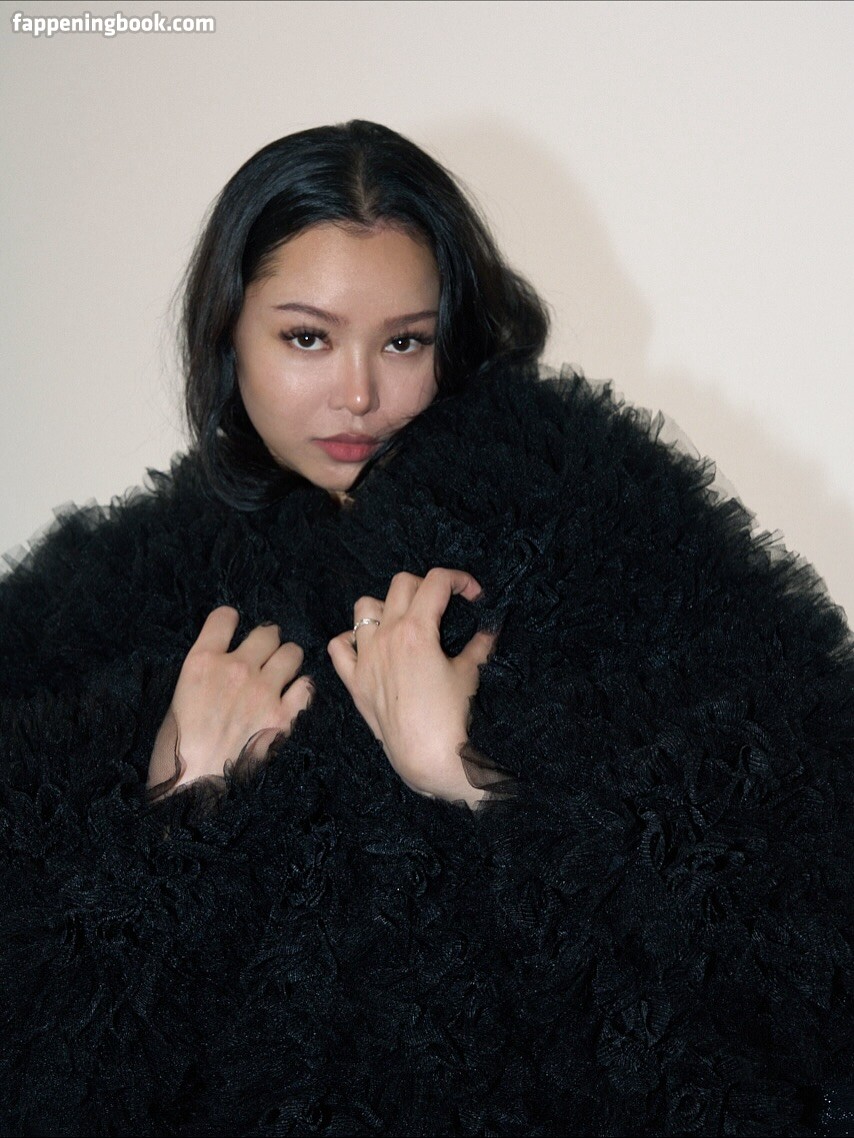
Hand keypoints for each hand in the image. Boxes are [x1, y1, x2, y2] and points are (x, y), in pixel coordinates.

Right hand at [147, 606, 312, 793]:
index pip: (224, 617)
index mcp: (201, 662)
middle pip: (266, 633)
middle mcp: (235, 669)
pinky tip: (294, 696)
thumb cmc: (175, 753)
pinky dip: (302, 689)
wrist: (193, 791)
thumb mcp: (178, 701)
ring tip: (282, 673)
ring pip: (292, 653)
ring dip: (288, 660)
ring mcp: (263, 691)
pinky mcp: (284, 716)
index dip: (230, 620)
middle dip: (267, 641)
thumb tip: (219, 669)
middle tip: (264, 654)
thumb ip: (203, 676)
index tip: (232, 628)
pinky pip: (306, 686)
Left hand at [327, 569, 495, 807]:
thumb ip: (481, 643)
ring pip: (364, 607)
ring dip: (386, 606)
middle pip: (401, 584)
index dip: (460, 579)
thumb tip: (491, 627)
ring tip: (405, 621)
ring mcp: (366, 658)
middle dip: (427, 586)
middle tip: (444, 607)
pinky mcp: (354, 681)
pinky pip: (339, 647)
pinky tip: (370, 646)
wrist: (428, 757)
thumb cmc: (454, 717)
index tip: (474, 595)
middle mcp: (386, 637)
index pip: (437, 581)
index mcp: (416, 630)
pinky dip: (351, 639)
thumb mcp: (471, 673)